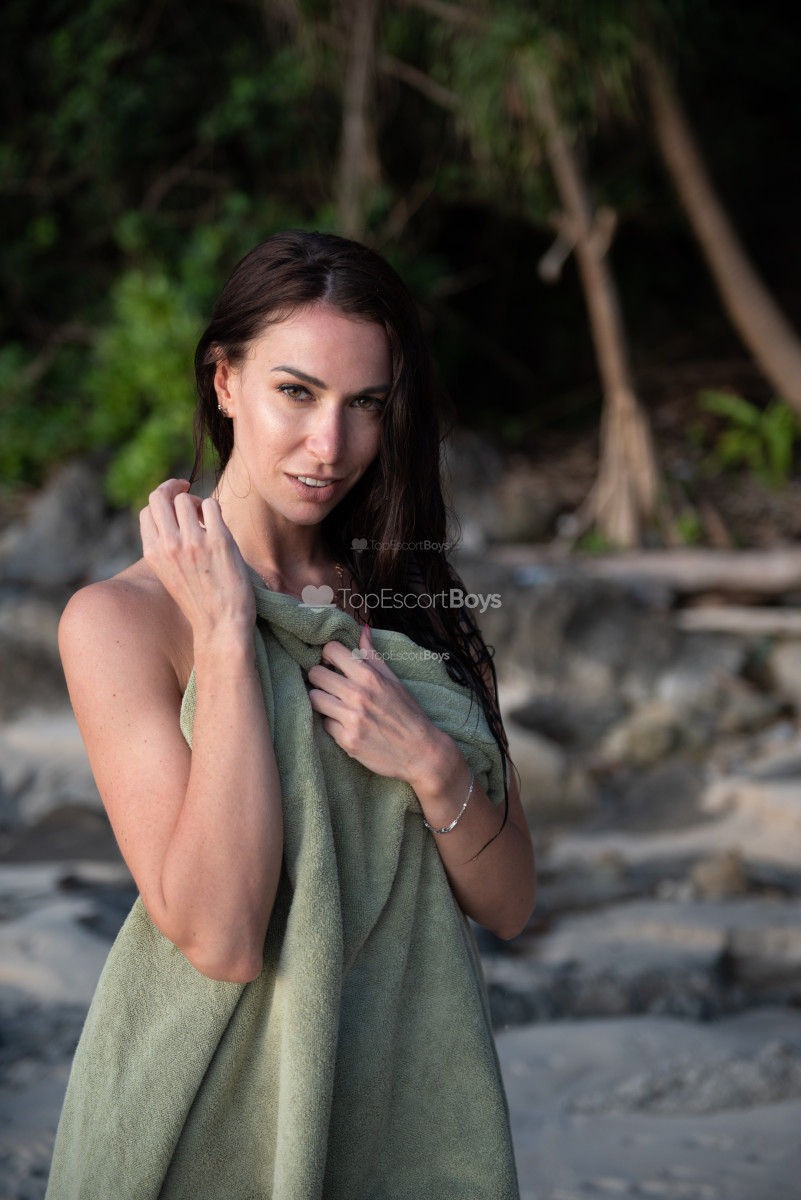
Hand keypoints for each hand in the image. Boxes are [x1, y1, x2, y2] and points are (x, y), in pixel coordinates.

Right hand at [140, 479, 254, 639]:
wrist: (221, 626)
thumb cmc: (200, 602)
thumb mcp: (170, 574)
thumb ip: (166, 547)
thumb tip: (174, 516)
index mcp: (153, 554)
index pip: (147, 511)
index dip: (161, 501)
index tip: (173, 498)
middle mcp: (169, 545)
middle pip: (160, 496)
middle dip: (172, 486)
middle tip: (186, 486)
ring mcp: (193, 541)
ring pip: (186, 498)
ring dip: (197, 501)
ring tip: (207, 518)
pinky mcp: (219, 540)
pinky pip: (212, 505)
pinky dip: (215, 510)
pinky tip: (219, 527)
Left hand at [306, 623, 445, 782]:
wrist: (421, 752)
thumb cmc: (408, 714)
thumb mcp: (394, 680)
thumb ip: (373, 656)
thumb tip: (362, 630)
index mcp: (369, 676)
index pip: (331, 650)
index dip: (328, 655)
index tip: (332, 664)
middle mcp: (358, 695)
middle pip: (316, 674)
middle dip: (320, 678)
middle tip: (330, 685)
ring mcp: (351, 718)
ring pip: (314, 699)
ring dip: (322, 701)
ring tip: (335, 705)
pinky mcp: (347, 740)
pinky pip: (324, 724)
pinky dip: (333, 725)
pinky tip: (347, 726)